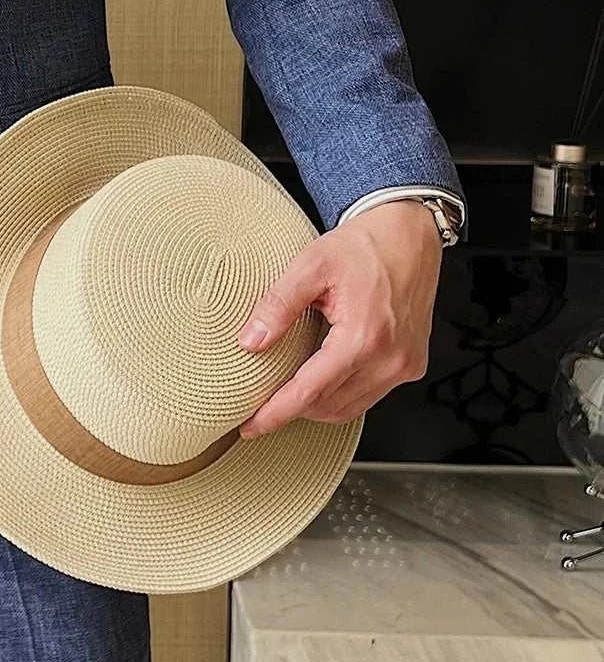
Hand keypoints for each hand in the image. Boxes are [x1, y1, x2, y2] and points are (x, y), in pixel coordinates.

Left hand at [234, 201, 441, 438]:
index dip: (276, 413)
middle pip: (329, 406)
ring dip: (316, 405)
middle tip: (259, 405)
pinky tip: (319, 379)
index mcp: (363, 337)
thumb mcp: (310, 266)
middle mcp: (390, 359)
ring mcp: (405, 365)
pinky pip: (369, 395)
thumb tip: (250, 342)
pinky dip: (341, 395)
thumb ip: (278, 306)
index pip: (310, 391)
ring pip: (350, 407)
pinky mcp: (411, 364)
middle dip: (292, 410)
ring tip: (286, 393)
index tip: (250, 427)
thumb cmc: (362, 246)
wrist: (408, 234)